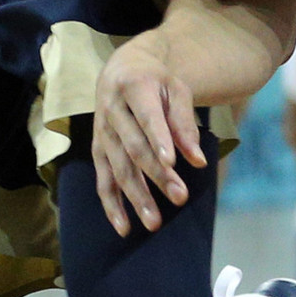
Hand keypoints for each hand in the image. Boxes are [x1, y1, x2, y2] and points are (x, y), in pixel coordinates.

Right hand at [91, 34, 205, 235]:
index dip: (158, 139)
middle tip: (180, 198)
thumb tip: (198, 161)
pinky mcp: (97, 149)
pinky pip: (102, 180)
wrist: (122, 69)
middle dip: (156, 175)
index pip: (146, 117)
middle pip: (133, 147)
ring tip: (154, 223)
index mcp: (133, 87)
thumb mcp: (176, 89)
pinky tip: (124, 228)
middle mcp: (111, 109)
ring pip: (117, 168)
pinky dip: (112, 205)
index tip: (172, 163)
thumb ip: (185, 123)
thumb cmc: (156, 81)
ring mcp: (101, 131)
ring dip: (136, 196)